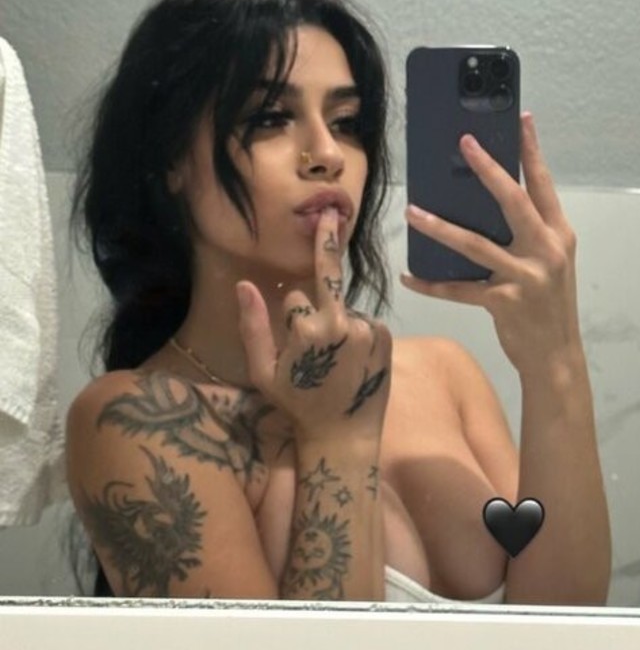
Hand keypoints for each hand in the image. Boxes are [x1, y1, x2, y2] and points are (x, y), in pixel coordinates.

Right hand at [237, 207, 391, 441]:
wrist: (345, 435)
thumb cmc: (299, 406)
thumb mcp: (263, 372)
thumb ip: (252, 326)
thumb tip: (243, 284)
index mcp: (307, 330)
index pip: (294, 299)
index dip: (290, 319)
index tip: (293, 346)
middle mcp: (341, 322)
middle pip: (326, 281)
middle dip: (325, 246)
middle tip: (328, 213)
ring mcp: (368, 328)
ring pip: (346, 308)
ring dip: (340, 322)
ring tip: (339, 360)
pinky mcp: (386, 336)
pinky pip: (367, 322)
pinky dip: (359, 332)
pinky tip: (355, 359)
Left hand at [400, 113, 580, 375]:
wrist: (557, 356)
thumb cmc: (549, 305)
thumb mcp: (551, 263)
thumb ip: (529, 234)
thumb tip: (487, 203)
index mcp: (559, 235)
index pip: (543, 185)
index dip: (532, 151)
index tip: (521, 119)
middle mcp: (547, 250)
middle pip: (514, 201)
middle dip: (488, 169)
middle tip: (466, 142)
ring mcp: (526, 276)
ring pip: (476, 244)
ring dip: (440, 227)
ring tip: (413, 212)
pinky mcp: (505, 303)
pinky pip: (461, 289)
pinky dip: (433, 284)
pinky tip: (411, 276)